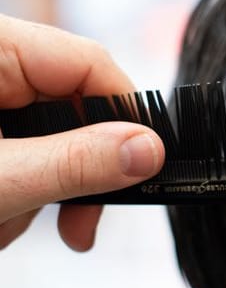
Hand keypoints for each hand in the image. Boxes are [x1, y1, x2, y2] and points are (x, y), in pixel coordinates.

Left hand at [0, 14, 164, 251]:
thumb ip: (73, 163)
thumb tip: (149, 150)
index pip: (89, 64)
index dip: (127, 113)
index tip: (147, 161)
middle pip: (76, 109)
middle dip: (79, 173)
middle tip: (82, 222)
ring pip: (57, 140)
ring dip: (47, 191)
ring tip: (10, 224)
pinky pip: (33, 153)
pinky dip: (26, 192)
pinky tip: (4, 215)